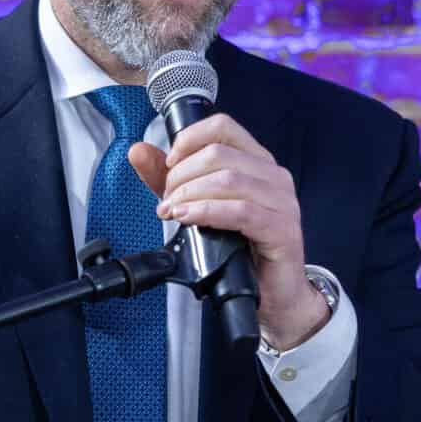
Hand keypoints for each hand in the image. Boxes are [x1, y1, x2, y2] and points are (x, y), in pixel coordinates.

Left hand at [128, 113, 329, 350]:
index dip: (189, 140)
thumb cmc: (242, 250)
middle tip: (167, 200)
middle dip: (182, 175)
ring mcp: (282, 201)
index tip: (168, 164)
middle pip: (219, 154)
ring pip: (228, 179)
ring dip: (190, 194)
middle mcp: (273, 175)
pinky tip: (188, 218)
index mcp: (256, 162)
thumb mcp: (199, 207)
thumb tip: (138, 151)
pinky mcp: (281, 228)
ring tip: (172, 212)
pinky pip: (241, 210)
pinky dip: (207, 211)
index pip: (222, 127)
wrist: (275, 294)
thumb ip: (170, 179)